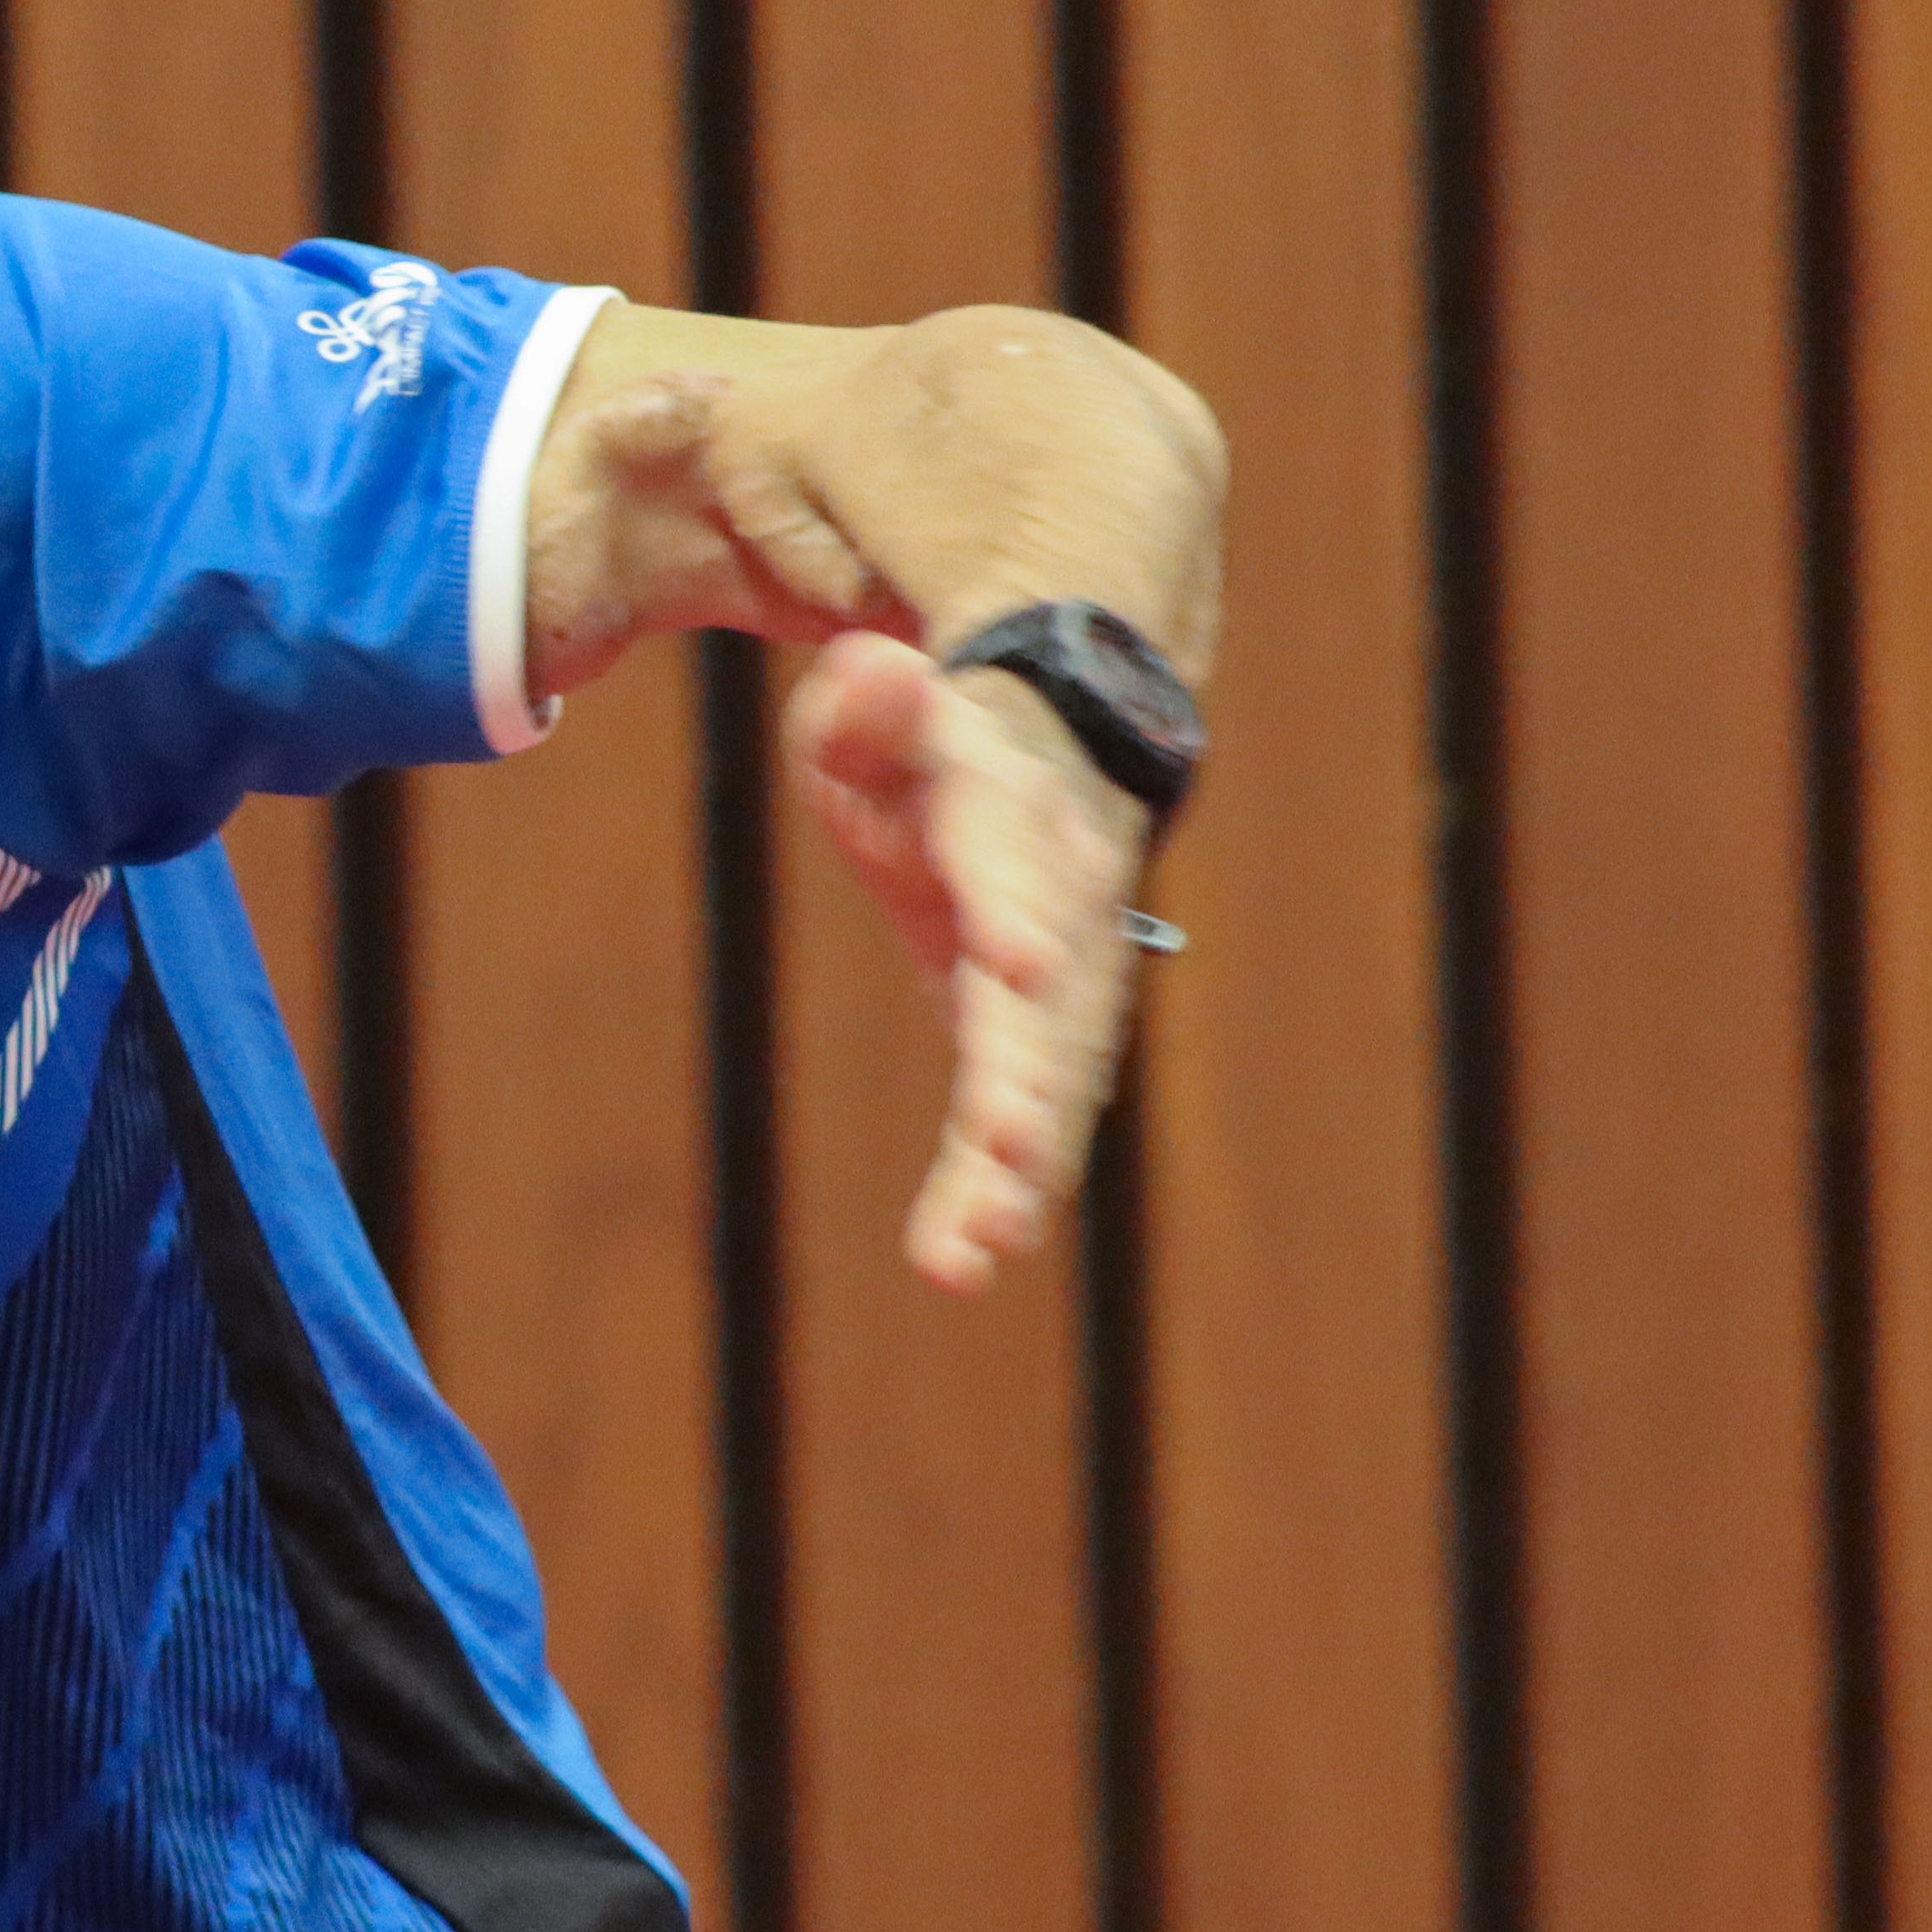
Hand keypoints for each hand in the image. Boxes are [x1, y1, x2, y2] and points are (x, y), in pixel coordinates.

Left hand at [781, 629, 1161, 1291]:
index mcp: (1007, 808)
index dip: (1019, 910)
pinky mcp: (1040, 1044)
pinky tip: (960, 1261)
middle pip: (1051, 995)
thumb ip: (870, 702)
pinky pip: (1028, 1123)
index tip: (1021, 968)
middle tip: (1009, 1144)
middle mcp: (1056, 904)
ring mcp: (1061, 983)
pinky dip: (996, 1190)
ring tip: (983, 1239)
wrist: (1048, 767)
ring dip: (1023, 1158)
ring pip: (1053, 1076)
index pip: (1013, 860)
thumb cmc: (930, 747)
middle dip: (1032, 1071)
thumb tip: (871, 669)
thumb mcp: (880, 708)